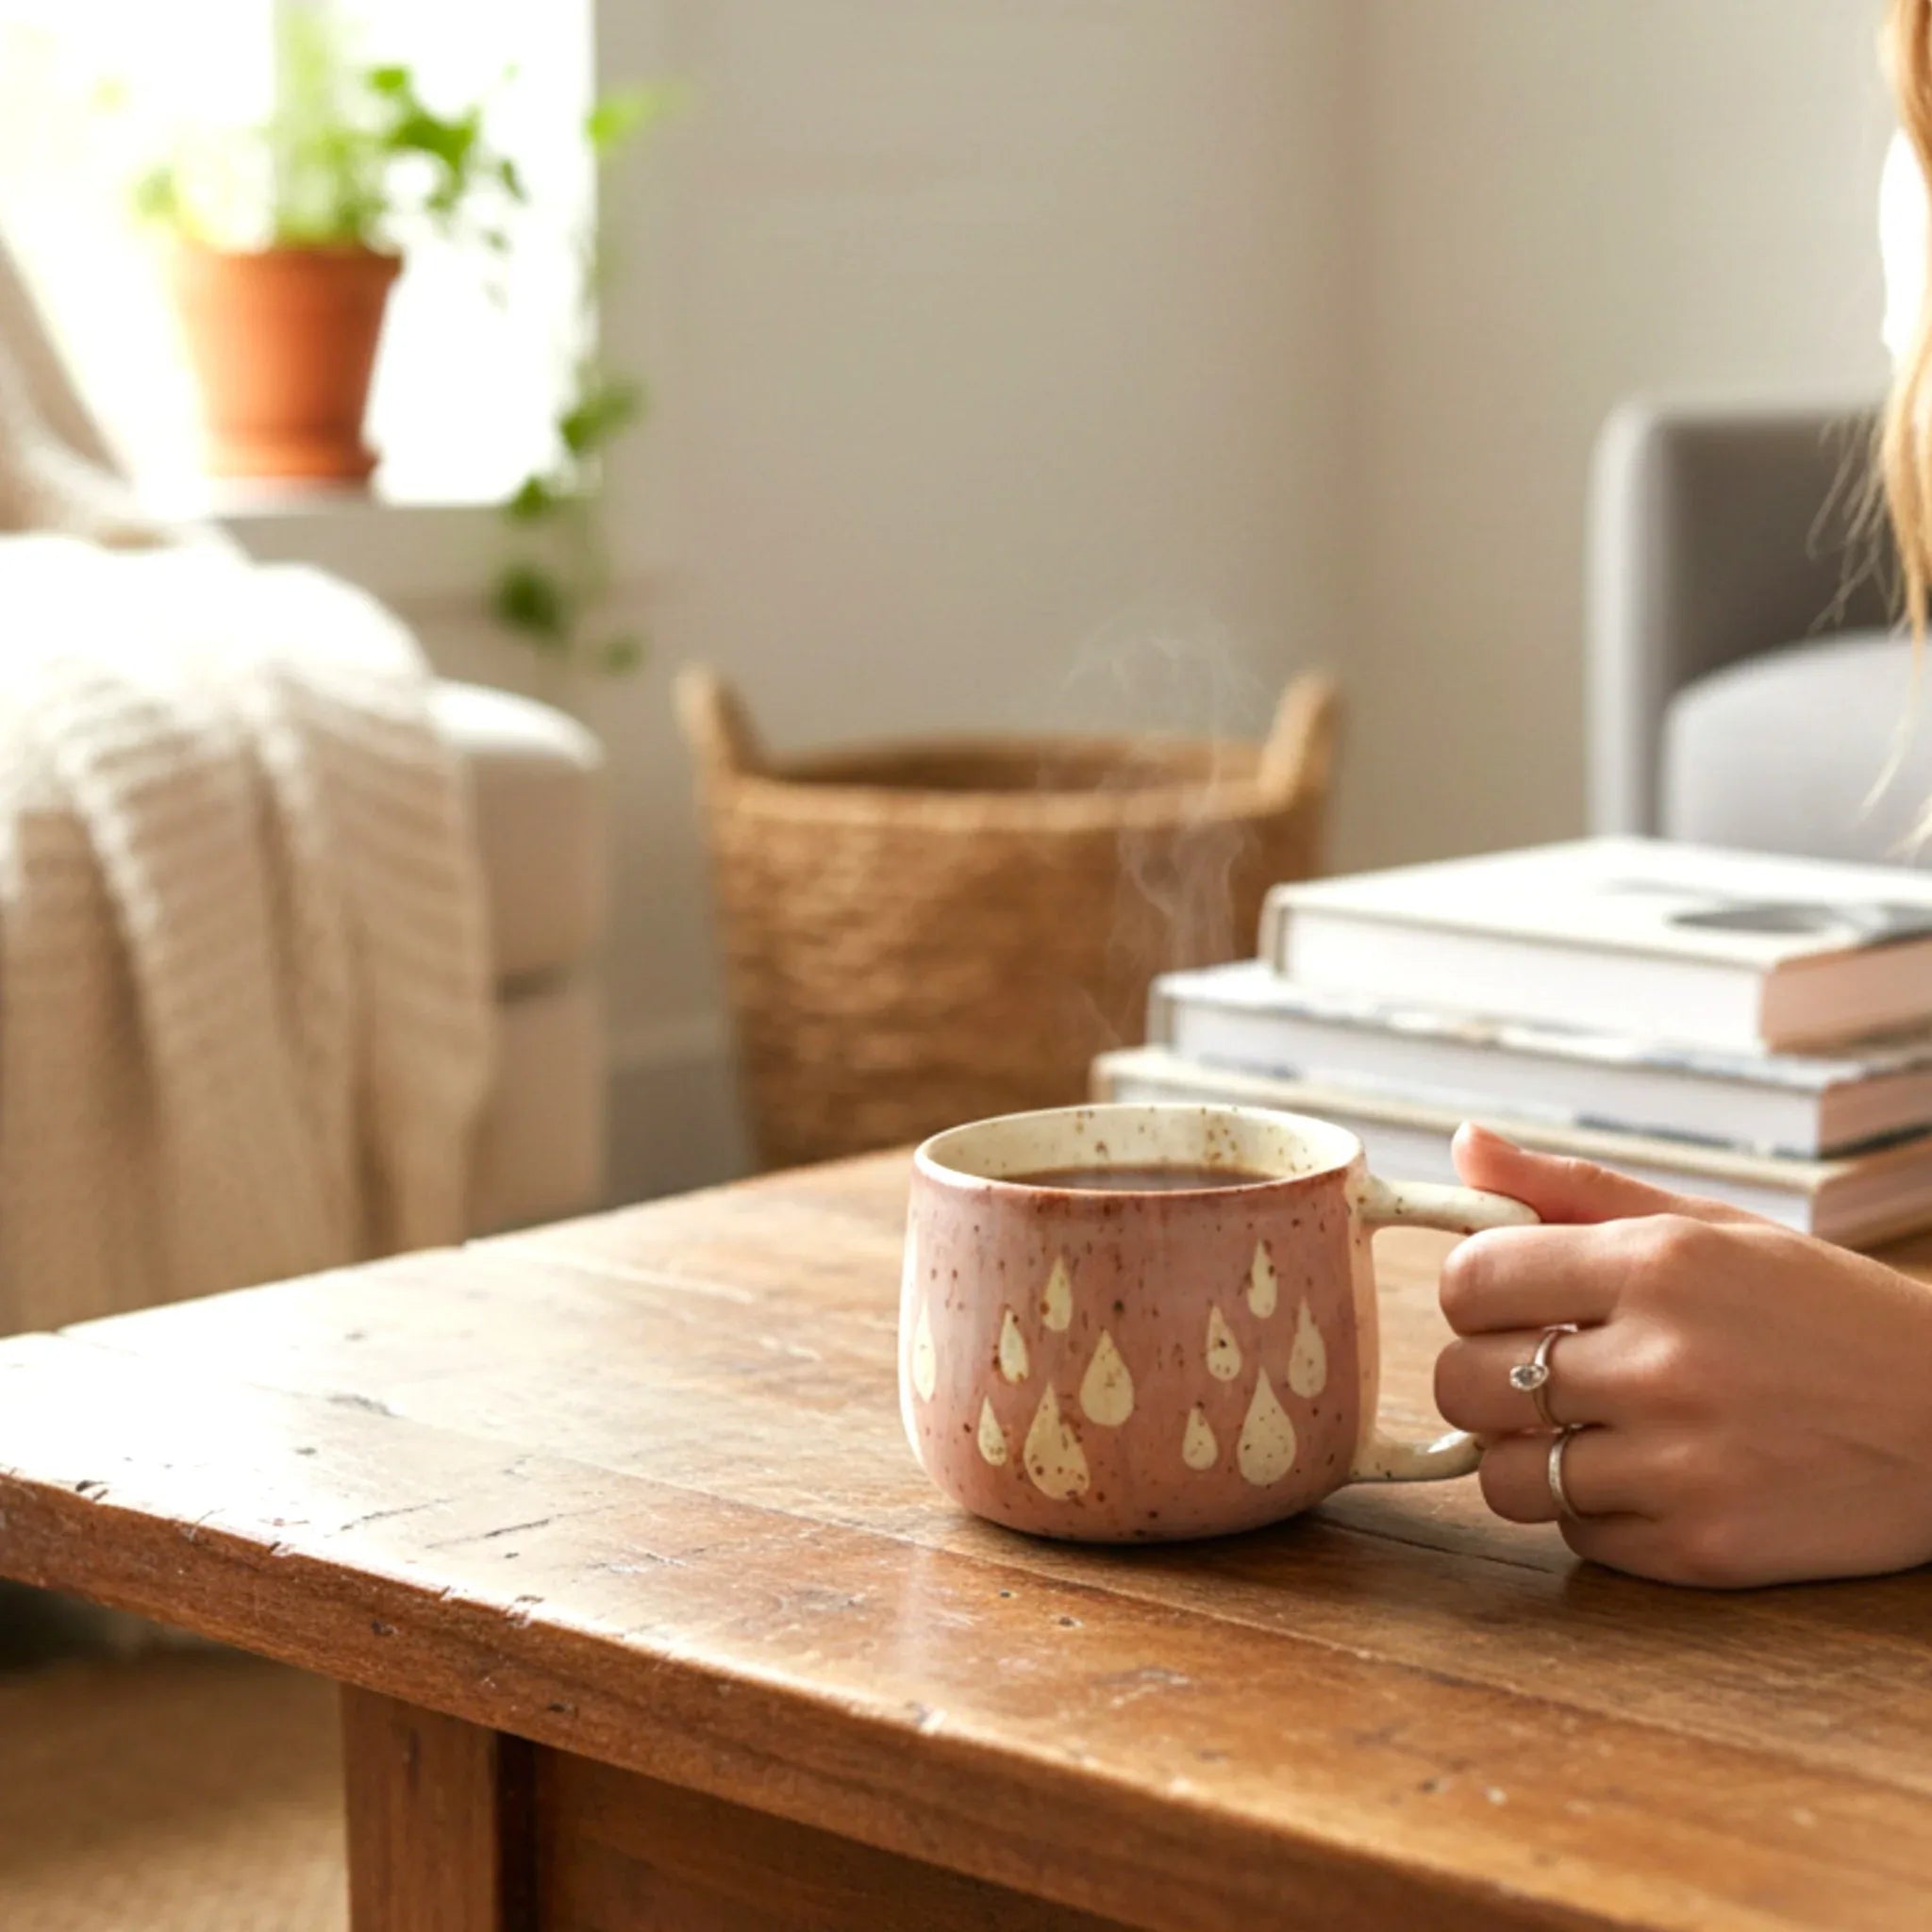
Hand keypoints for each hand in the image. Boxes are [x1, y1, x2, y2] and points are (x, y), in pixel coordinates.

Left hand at [1434, 1123, 1931, 1586]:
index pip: (1469, 1279)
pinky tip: (1652, 1477)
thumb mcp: (1711, 1226)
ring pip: (1504, 1474)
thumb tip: (1463, 1145)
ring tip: (1591, 1430)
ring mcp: (1679, 1465)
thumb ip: (1573, 1189)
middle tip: (1546, 1370)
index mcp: (1656, 1264)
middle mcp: (1660, 1363)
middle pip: (1464, 1380)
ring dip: (1530, 1454)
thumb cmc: (1822, 1313)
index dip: (1475, 1294)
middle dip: (1488, 1375)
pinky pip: (1575, 1535)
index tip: (1509, 1303)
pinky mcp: (1701, 1549)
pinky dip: (1594, 1512)